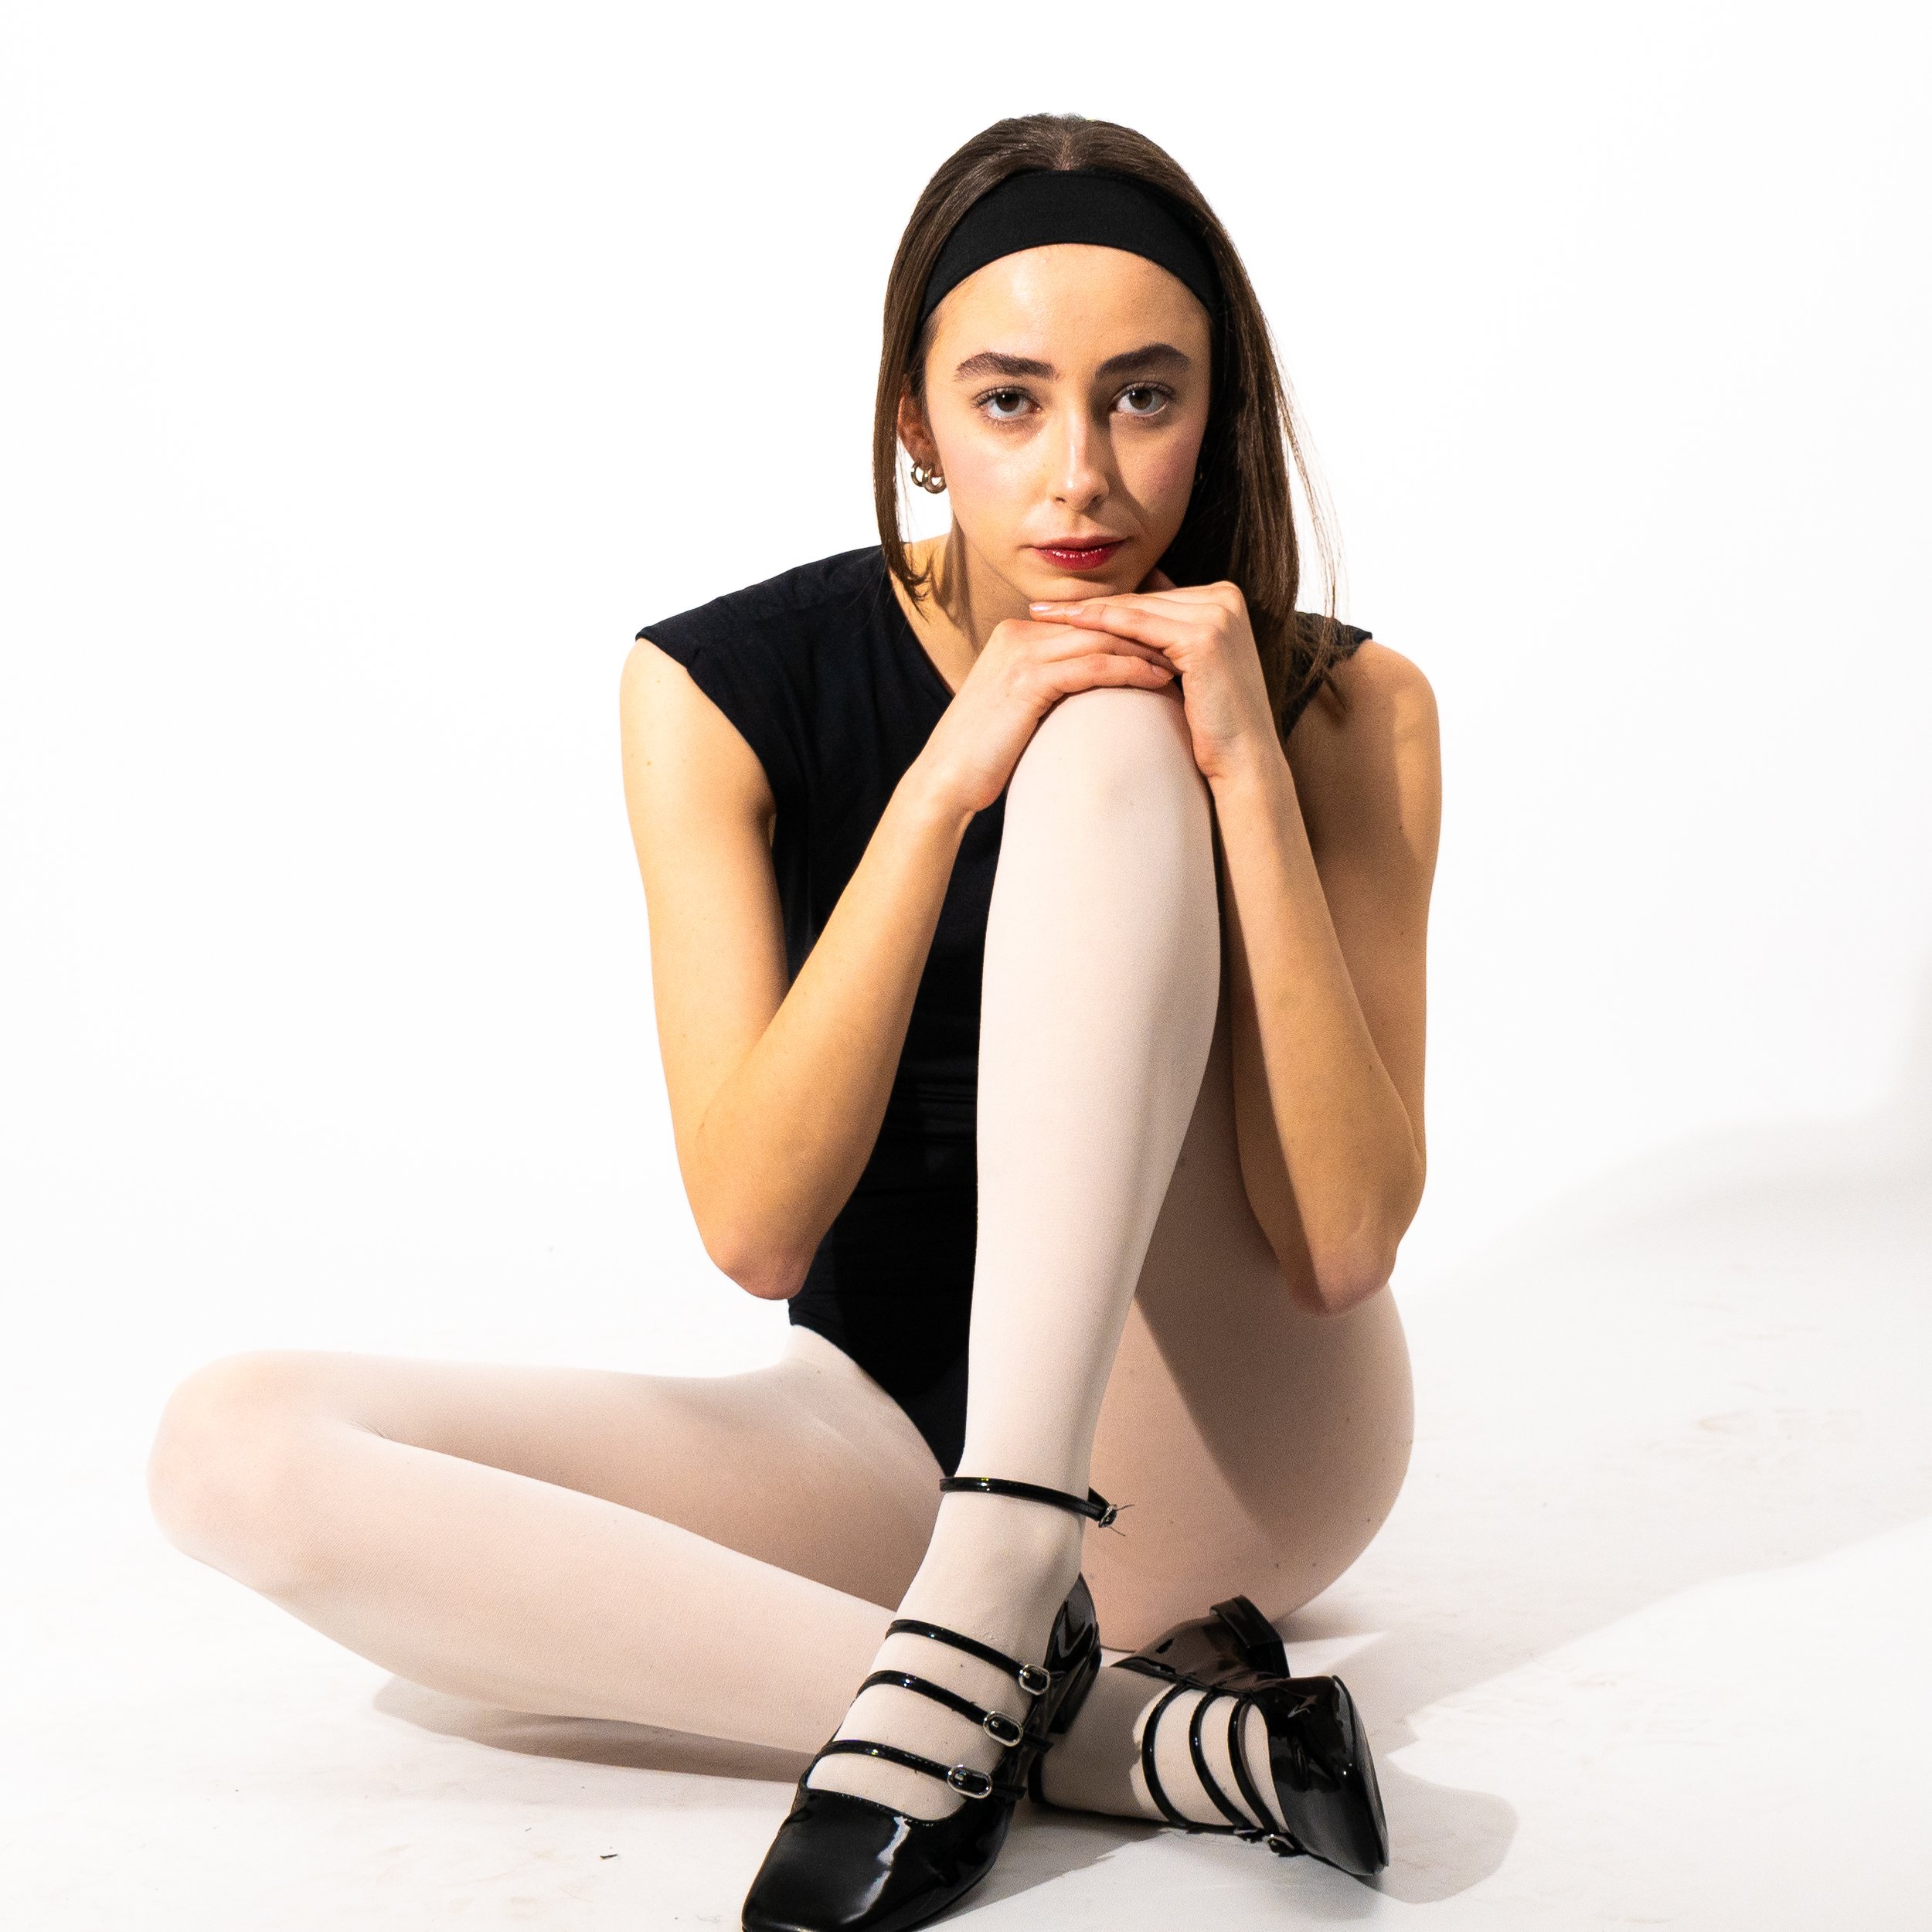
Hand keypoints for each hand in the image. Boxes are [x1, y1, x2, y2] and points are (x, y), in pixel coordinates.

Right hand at [917, 612, 1177, 816]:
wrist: (947, 780)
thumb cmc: (987, 753)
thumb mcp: (1022, 706)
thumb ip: (1053, 684)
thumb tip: (1095, 686)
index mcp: (1017, 635)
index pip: (1087, 621)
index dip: (1131, 629)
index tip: (1169, 641)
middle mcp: (1018, 634)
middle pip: (1098, 623)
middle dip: (1146, 633)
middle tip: (1188, 645)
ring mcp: (1021, 654)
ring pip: (1100, 640)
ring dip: (1146, 648)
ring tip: (1184, 662)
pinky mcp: (1028, 680)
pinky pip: (1092, 667)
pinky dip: (1129, 670)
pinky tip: (1158, 680)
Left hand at [1026, 571, 1279, 787]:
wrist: (1243, 759)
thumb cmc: (1210, 723)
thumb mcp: (1185, 669)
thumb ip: (1163, 638)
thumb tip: (1123, 621)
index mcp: (1223, 599)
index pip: (1148, 598)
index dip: (1102, 604)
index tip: (1059, 609)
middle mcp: (1225, 597)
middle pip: (1140, 599)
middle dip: (1087, 604)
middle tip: (1038, 609)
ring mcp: (1218, 613)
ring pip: (1134, 609)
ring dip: (1084, 612)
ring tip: (1041, 617)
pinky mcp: (1204, 635)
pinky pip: (1138, 626)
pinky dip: (1101, 625)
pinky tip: (1068, 627)